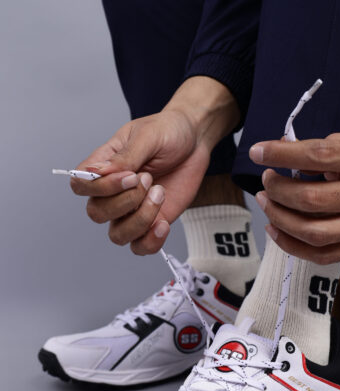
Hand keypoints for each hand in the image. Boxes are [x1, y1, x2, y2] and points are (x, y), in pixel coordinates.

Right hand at [70, 77, 239, 254]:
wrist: (195, 141)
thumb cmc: (167, 132)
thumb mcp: (147, 136)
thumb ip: (124, 157)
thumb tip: (95, 173)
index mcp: (103, 167)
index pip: (80, 186)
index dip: (101, 188)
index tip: (130, 175)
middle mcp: (112, 193)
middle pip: (97, 213)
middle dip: (126, 201)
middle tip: (149, 179)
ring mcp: (131, 211)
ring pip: (117, 235)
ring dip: (140, 219)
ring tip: (160, 193)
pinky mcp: (151, 223)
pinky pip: (140, 247)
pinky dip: (150, 241)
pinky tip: (163, 224)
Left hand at [249, 121, 339, 263]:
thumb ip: (319, 146)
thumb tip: (277, 151)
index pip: (318, 157)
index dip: (282, 155)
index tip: (258, 152)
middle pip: (312, 200)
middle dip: (278, 191)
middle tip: (266, 181)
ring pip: (314, 233)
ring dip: (280, 219)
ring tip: (266, 203)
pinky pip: (323, 255)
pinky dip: (293, 245)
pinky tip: (277, 229)